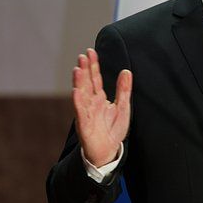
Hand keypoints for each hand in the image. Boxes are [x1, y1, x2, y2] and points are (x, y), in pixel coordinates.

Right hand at [72, 48, 131, 166]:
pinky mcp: (84, 124)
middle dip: (85, 69)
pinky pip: (80, 112)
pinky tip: (76, 91)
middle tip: (83, 56)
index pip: (95, 78)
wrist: (108, 150)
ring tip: (78, 69)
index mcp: (99, 98)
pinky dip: (78, 101)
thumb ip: (124, 89)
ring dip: (79, 82)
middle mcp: (91, 103)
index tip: (91, 51)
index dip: (93, 65)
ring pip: (81, 94)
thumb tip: (126, 71)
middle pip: (87, 83)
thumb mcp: (123, 107)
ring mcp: (86, 113)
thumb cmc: (113, 129)